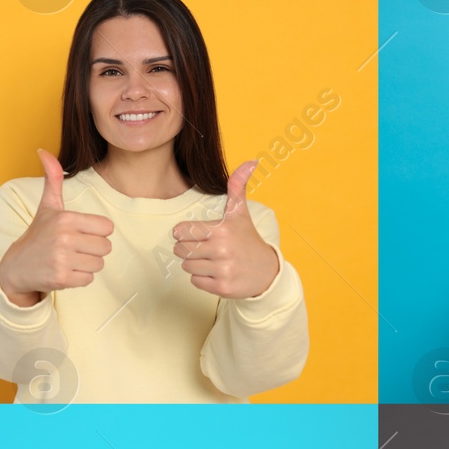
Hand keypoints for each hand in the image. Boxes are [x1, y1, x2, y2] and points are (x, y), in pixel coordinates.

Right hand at [0, 150, 115, 302]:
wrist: (15, 267)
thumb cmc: (38, 235)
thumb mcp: (47, 207)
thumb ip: (52, 179)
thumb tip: (43, 151)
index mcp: (66, 218)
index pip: (107, 227)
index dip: (96, 232)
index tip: (79, 233)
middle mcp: (65, 238)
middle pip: (106, 247)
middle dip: (92, 250)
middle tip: (73, 249)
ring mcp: (62, 259)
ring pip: (99, 264)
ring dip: (86, 265)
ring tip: (68, 260)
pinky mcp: (62, 279)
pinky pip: (89, 279)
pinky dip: (80, 279)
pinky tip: (64, 271)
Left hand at [171, 161, 279, 298]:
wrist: (267, 271)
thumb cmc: (247, 239)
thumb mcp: (241, 213)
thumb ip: (238, 186)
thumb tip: (251, 161)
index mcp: (222, 230)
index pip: (182, 232)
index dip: (186, 233)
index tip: (197, 234)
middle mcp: (222, 250)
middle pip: (181, 250)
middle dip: (189, 249)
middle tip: (206, 248)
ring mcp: (223, 270)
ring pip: (187, 266)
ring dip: (196, 264)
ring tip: (213, 260)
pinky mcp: (222, 288)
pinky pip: (195, 281)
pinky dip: (202, 279)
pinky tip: (217, 272)